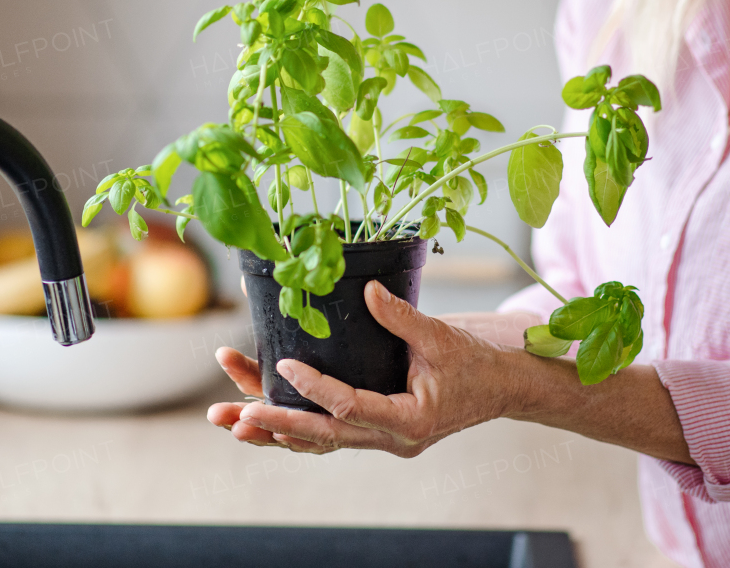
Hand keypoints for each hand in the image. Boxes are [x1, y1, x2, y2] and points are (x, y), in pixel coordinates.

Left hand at [206, 281, 524, 456]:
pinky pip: (327, 435)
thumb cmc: (476, 364)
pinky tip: (259, 419)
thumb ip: (402, 317)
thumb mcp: (442, 337)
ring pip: (318, 441)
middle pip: (323, 436)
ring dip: (273, 430)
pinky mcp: (374, 432)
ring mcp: (381, 440)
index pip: (352, 408)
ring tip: (229, 419)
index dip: (317, 389)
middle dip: (275, 422)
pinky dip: (294, 428)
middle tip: (233, 413)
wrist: (500, 388)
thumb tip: (367, 288)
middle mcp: (391, 439)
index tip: (287, 367)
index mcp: (411, 420)